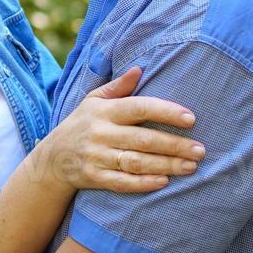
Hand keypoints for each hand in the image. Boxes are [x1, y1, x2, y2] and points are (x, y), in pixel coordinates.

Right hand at [36, 66, 204, 192]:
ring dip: (166, 165)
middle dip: (174, 145)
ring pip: (136, 162)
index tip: (191, 118)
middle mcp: (101, 133)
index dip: (165, 112)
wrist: (52, 159)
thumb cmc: (81, 124)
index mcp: (105, 111)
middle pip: (143, 139)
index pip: (139, 108)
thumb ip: (118, 87)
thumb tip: (139, 69)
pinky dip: (143, 183)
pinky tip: (164, 182)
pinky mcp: (95, 178)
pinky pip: (122, 182)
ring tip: (191, 166)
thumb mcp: (94, 100)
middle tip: (200, 150)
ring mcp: (97, 157)